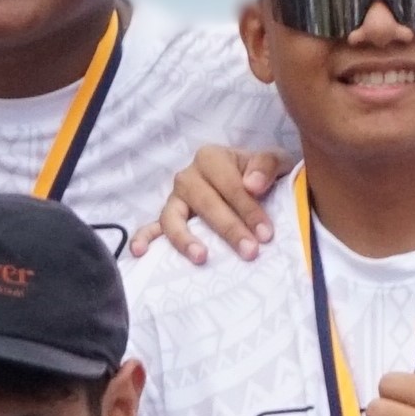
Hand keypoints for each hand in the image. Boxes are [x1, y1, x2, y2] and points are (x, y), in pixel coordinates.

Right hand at [137, 141, 287, 264]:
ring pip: (174, 217)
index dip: (248, 209)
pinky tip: (140, 252)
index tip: (266, 235)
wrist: (250, 183)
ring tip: (201, 257)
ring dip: (185, 238)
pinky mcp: (168, 218)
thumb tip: (253, 184)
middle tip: (250, 252)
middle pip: (205, 203)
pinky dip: (143, 238)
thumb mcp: (274, 162)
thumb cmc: (261, 175)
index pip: (230, 185)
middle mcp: (188, 176)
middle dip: (228, 229)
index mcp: (212, 158)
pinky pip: (152, 227)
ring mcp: (175, 198)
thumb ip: (266, 166)